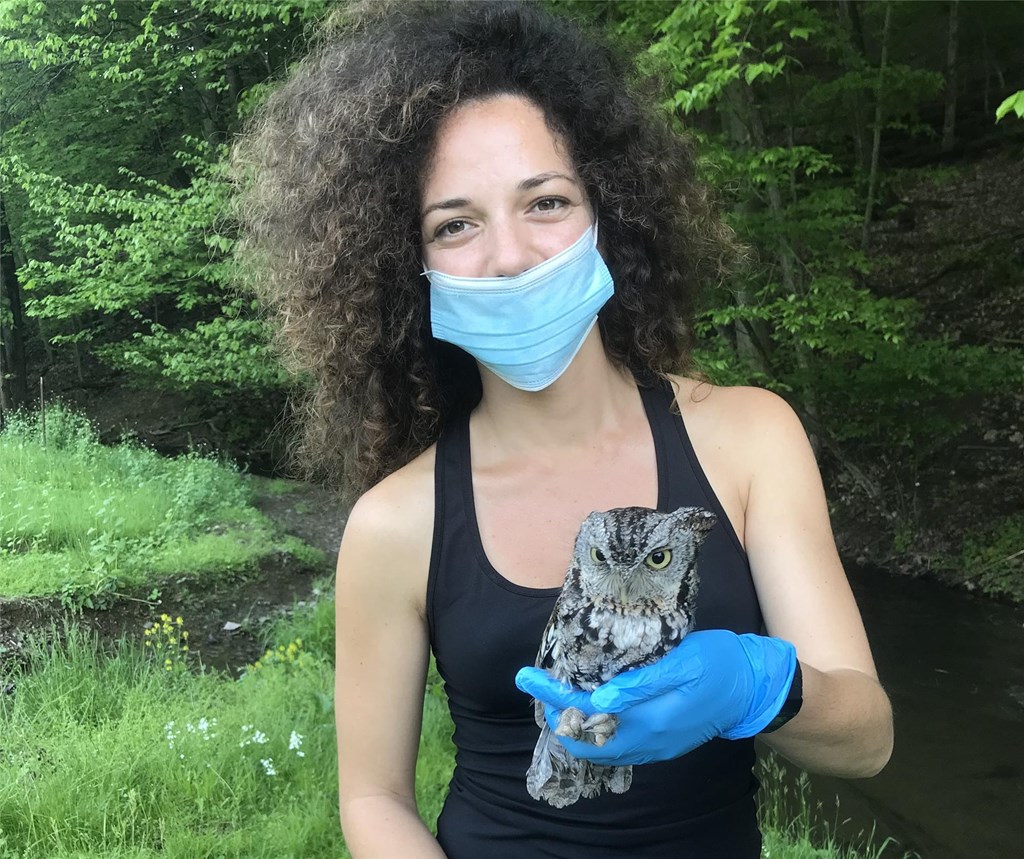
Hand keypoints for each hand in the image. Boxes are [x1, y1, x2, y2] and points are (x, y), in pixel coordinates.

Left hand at [515, 629, 796, 765]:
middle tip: (540, 687)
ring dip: (574, 725)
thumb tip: (598, 698)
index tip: (527, 677)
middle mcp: (648, 740)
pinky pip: (617, 746)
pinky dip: (595, 730)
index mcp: (649, 718)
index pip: (586, 714)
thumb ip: (640, 683)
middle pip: (586, 741)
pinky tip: (590, 708)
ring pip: (601, 748)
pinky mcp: (662, 744)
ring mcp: (655, 747)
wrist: (754, 688)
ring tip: (557, 696)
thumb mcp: (683, 661)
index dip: (553, 696)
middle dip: (557, 716)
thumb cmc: (720, 664)